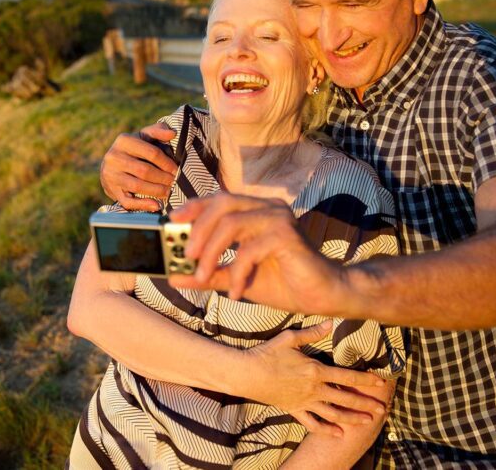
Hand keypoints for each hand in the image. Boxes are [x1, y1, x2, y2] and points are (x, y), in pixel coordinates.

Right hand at [99, 123, 177, 210]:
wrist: (111, 164)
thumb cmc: (133, 149)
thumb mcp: (143, 136)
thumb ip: (157, 131)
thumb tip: (172, 133)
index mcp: (124, 140)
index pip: (151, 152)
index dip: (166, 162)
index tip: (176, 169)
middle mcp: (114, 157)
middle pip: (144, 170)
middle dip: (163, 178)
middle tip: (175, 182)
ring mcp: (111, 175)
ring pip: (137, 186)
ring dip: (156, 190)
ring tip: (169, 192)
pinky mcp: (111, 190)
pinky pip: (127, 201)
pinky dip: (143, 205)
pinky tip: (156, 205)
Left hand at [169, 193, 347, 315]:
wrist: (323, 297)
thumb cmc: (284, 284)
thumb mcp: (237, 279)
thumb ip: (208, 276)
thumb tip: (173, 277)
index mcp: (256, 211)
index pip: (219, 199)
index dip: (194, 207)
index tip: (172, 221)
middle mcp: (268, 208)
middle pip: (222, 204)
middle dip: (198, 228)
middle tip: (186, 255)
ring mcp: (278, 218)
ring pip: (231, 224)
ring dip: (212, 252)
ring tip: (202, 277)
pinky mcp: (286, 235)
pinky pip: (250, 249)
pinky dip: (238, 273)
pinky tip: (237, 293)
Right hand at [242, 321, 389, 435]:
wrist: (247, 374)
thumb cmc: (268, 353)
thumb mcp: (290, 338)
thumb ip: (313, 332)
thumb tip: (331, 322)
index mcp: (316, 370)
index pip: (347, 376)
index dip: (366, 380)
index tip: (381, 383)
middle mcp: (314, 389)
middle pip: (345, 398)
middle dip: (366, 404)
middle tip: (383, 410)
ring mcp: (304, 402)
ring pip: (333, 413)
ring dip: (352, 418)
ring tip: (367, 422)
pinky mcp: (294, 410)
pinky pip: (313, 423)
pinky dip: (326, 430)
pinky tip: (338, 434)